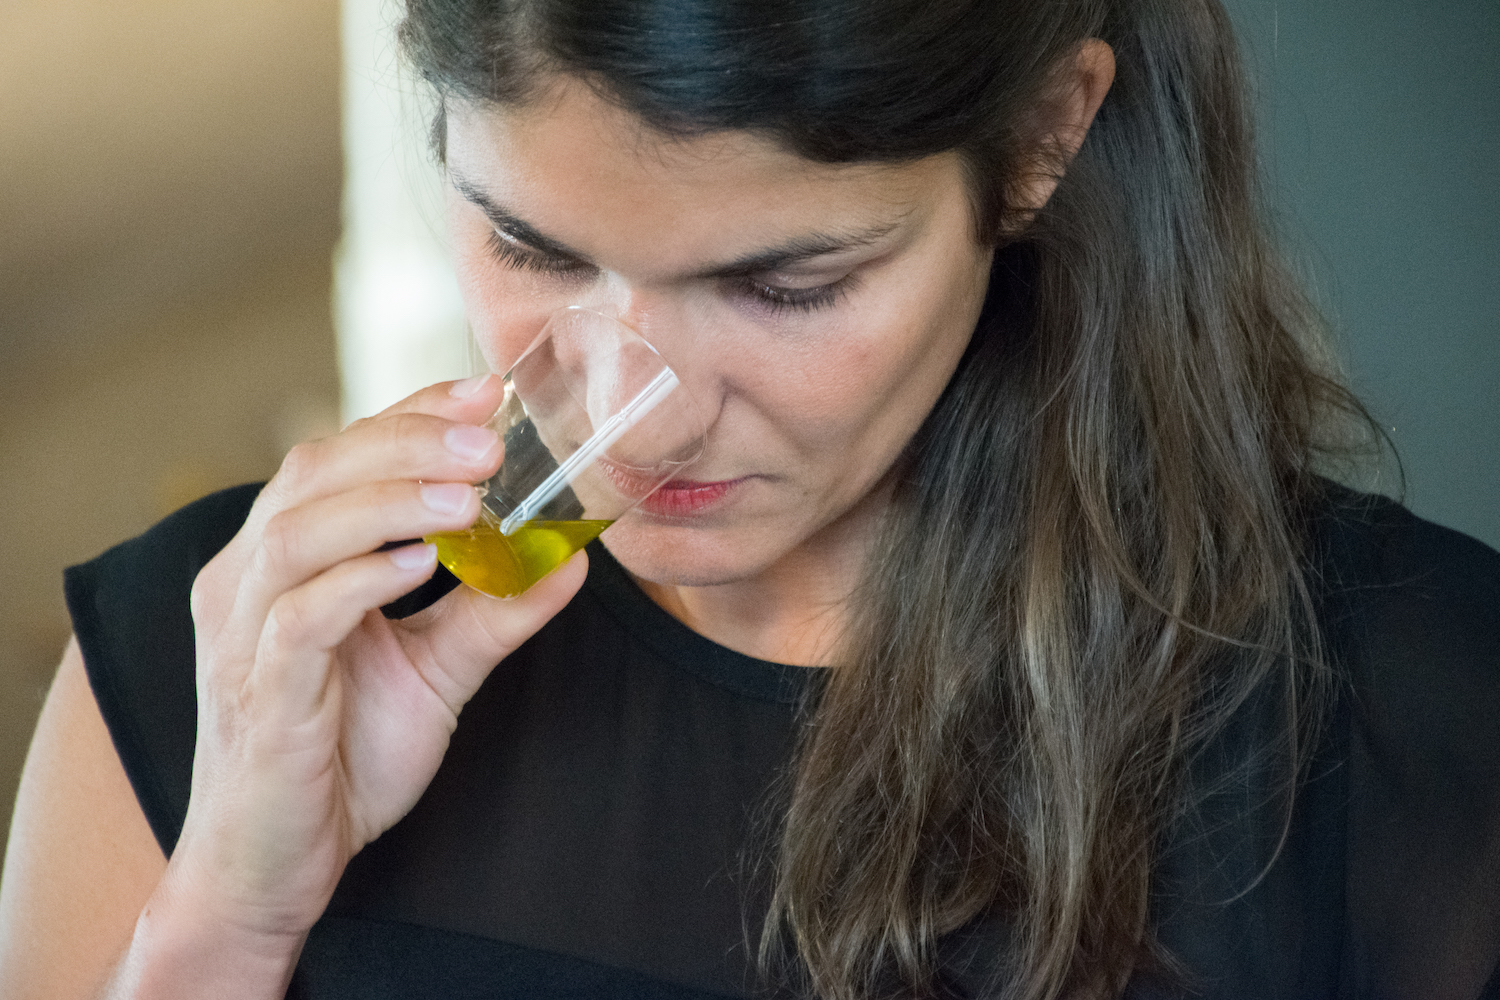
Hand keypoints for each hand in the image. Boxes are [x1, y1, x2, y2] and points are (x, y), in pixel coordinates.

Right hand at [163, 374, 587, 947]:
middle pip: (314, 472)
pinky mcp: (258, 695)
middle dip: (407, 440)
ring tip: (468, 490)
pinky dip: (360, 580)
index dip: (412, 413)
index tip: (489, 390)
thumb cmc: (342, 760)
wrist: (275, 869)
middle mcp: (249, 580)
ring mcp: (244, 636)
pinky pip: (300, 618)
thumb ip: (494, 612)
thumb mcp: (435, 674)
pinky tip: (419, 564)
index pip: (342, 456)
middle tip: (490, 431)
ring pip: (300, 531)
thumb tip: (572, 558)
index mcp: (286, 560)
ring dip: (389, 499)